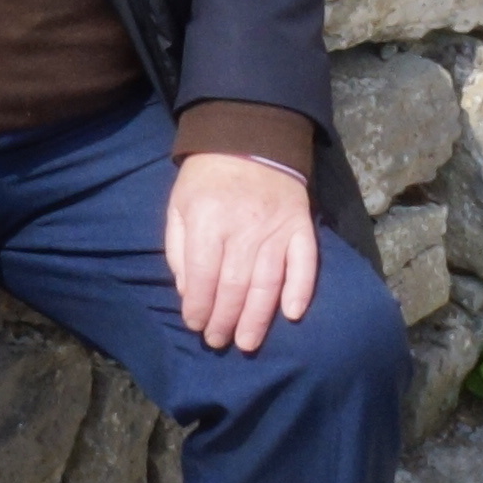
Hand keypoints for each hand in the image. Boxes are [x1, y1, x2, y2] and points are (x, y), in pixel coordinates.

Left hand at [164, 151, 321, 353]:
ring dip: (257, 318)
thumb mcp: (178, 205)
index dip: (198, 306)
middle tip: (218, 342)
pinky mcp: (300, 227)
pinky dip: (300, 290)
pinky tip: (291, 314)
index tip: (195, 325)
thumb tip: (187, 292)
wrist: (249, 139)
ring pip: (267, 282)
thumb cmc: (206, 178)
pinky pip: (305, 264)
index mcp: (207, 219)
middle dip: (224, 320)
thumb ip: (178, 248)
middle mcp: (243, 227)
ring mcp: (275, 228)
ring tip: (247, 343)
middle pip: (234, 284)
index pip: (202, 273)